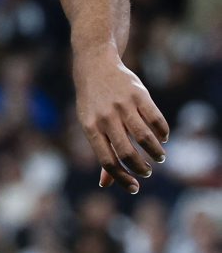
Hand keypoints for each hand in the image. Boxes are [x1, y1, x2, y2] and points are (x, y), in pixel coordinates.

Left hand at [74, 47, 168, 193]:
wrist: (95, 65)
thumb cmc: (92, 102)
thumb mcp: (90, 123)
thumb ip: (101, 151)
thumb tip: (106, 183)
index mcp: (90, 127)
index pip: (106, 160)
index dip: (121, 178)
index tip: (135, 187)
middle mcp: (105, 117)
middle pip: (126, 152)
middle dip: (141, 168)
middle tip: (147, 171)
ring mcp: (122, 105)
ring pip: (145, 137)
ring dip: (156, 152)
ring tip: (159, 157)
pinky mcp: (139, 94)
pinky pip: (156, 119)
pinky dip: (163, 133)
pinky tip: (162, 138)